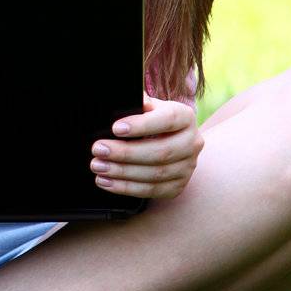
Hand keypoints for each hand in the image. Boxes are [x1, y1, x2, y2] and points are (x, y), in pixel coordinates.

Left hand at [89, 95, 203, 199]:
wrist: (173, 143)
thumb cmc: (152, 120)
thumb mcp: (149, 107)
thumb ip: (138, 103)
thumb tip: (123, 99)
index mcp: (185, 117)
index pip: (168, 119)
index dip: (142, 125)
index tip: (115, 128)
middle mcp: (192, 142)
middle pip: (161, 152)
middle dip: (125, 153)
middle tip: (98, 150)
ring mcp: (187, 167)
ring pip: (156, 174)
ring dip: (122, 172)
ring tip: (98, 167)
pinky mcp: (178, 186)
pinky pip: (152, 191)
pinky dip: (126, 188)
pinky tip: (106, 182)